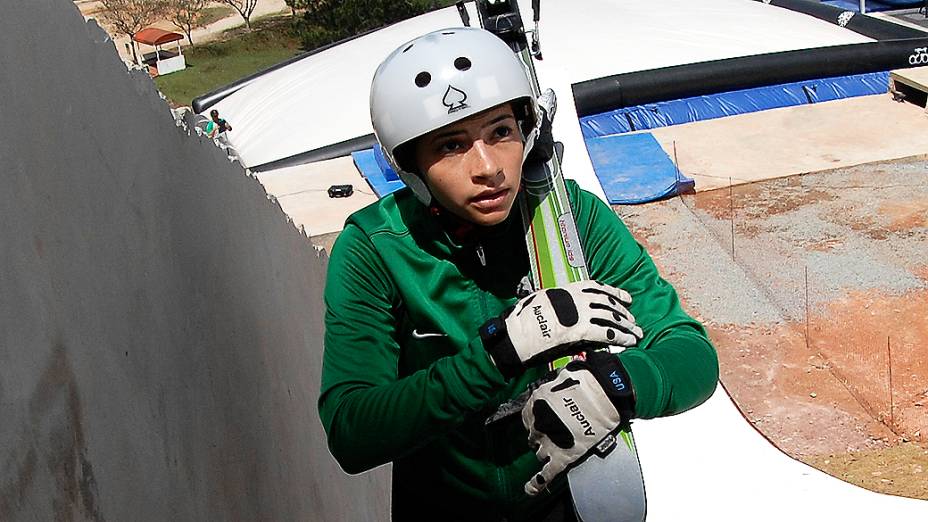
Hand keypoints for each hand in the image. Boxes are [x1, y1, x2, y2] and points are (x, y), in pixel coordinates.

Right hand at [479, 281, 642, 378]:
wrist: (517, 335)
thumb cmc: (523, 322)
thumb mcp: (541, 304)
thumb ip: (559, 306)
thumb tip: (569, 314)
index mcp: (566, 290)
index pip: (596, 287)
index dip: (614, 292)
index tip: (626, 297)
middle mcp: (576, 298)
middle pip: (607, 303)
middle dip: (623, 312)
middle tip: (633, 320)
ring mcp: (580, 313)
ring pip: (610, 318)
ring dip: (626, 326)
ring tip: (636, 333)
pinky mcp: (581, 331)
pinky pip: (607, 333)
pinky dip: (620, 337)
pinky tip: (629, 342)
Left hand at [521, 351, 635, 495]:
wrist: (607, 393)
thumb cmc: (588, 382)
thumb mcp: (560, 378)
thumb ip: (551, 391)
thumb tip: (553, 393)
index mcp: (535, 405)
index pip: (528, 419)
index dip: (537, 421)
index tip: (544, 422)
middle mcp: (538, 424)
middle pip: (534, 437)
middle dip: (543, 436)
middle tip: (557, 433)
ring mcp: (550, 442)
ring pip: (540, 453)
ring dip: (548, 451)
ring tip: (560, 448)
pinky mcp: (563, 456)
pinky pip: (546, 474)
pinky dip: (537, 483)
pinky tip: (531, 489)